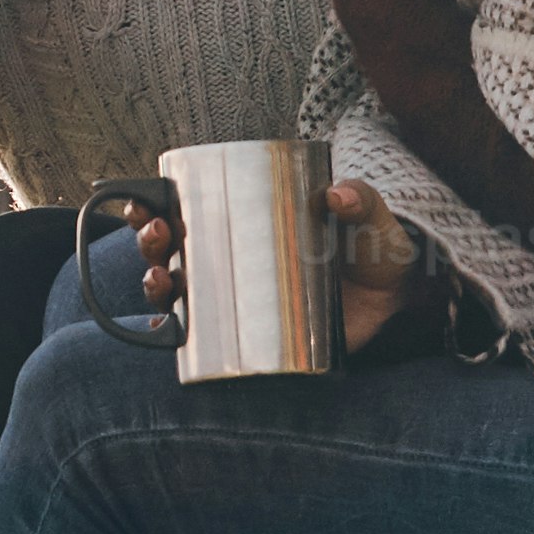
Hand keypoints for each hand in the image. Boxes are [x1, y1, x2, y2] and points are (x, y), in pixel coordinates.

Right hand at [111, 181, 424, 355]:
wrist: (394, 300)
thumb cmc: (373, 249)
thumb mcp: (369, 217)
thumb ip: (361, 200)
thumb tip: (337, 195)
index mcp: (248, 221)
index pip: (187, 211)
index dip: (151, 208)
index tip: (140, 204)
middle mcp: (233, 260)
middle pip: (171, 251)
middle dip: (149, 243)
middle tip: (158, 235)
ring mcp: (239, 299)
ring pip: (178, 292)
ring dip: (157, 285)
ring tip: (164, 277)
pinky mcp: (253, 335)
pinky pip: (202, 339)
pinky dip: (177, 335)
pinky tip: (167, 330)